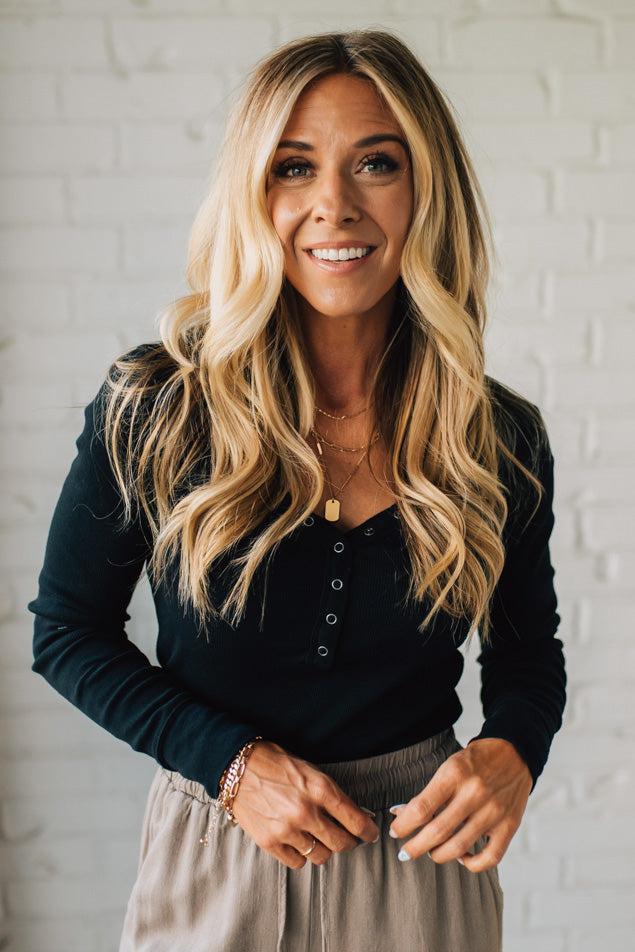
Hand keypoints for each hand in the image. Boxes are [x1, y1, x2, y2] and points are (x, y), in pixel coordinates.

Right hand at [230, 740, 380, 868]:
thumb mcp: (311, 772)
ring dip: (323, 848)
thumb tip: (355, 816)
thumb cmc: (277, 764)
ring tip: (317, 836)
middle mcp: (306, 812)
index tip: (371, 834)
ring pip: (321, 856)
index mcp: (321, 789)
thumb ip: (332, 795)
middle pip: (341, 844)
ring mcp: (287, 829)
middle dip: (348, 842)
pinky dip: (301, 854)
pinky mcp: (269, 842)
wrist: (238, 766)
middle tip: (346, 837)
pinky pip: (297, 862)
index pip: (356, 821)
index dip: (369, 831)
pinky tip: (298, 840)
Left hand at [388, 738, 532, 871]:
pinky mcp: (510, 826)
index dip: (403, 825)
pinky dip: (472, 864)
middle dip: (415, 847)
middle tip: (404, 853)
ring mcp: (494, 811)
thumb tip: (401, 815)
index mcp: (455, 774)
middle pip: (437, 831)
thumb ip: (429, 793)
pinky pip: (490, 858)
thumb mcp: (448, 767)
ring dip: (438, 855)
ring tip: (430, 852)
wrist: (514, 753)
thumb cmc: (474, 762)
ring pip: (459, 847)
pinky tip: (461, 856)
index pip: (422, 808)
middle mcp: (475, 793)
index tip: (395, 832)